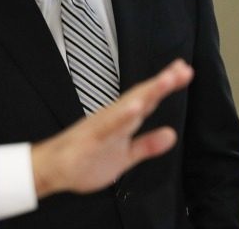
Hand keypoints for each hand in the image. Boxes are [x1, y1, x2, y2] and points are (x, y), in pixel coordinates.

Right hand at [31, 59, 192, 197]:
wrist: (54, 168)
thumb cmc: (87, 159)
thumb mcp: (126, 157)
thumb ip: (147, 145)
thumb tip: (171, 135)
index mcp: (123, 120)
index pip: (148, 99)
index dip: (166, 85)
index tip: (184, 70)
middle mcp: (114, 116)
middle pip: (142, 95)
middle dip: (163, 82)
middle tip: (184, 69)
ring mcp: (103, 124)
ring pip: (129, 105)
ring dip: (148, 92)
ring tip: (167, 80)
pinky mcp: (92, 136)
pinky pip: (109, 125)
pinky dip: (123, 114)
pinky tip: (136, 106)